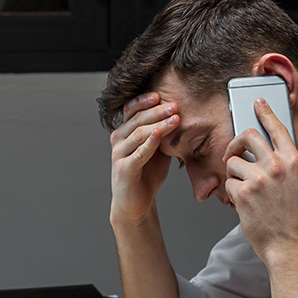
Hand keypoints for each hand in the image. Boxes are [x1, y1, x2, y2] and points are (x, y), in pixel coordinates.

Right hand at [109, 93, 179, 227]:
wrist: (135, 203)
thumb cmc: (147, 174)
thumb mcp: (157, 149)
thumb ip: (163, 134)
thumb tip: (179, 115)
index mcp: (124, 132)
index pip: (131, 109)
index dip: (144, 100)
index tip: (160, 95)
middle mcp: (118, 140)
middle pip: (136, 119)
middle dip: (157, 111)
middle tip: (175, 105)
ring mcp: (119, 154)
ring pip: (138, 134)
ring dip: (158, 124)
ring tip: (175, 119)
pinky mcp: (124, 169)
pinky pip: (138, 153)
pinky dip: (149, 143)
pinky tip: (159, 134)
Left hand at [223, 99, 297, 265]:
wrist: (289, 246)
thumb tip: (289, 152)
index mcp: (294, 161)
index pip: (277, 128)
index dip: (265, 112)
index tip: (256, 103)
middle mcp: (276, 166)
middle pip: (247, 136)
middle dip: (236, 142)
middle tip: (234, 152)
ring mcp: (258, 179)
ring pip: (233, 161)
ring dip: (234, 173)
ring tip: (244, 187)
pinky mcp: (243, 193)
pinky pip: (229, 182)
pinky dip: (233, 192)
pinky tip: (243, 202)